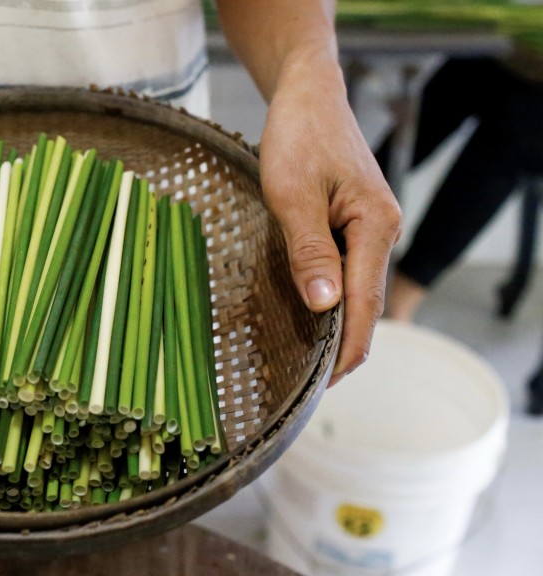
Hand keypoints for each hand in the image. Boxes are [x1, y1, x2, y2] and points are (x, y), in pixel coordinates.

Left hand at [258, 51, 401, 385]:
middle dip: (340, 345)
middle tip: (305, 383)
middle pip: (365, 303)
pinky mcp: (351, 223)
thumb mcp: (292, 193)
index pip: (365, 305)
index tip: (325, 385)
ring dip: (332, 324)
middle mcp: (380, 231)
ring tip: (302, 359)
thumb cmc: (298, 136)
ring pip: (355, 289)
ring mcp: (368, 228)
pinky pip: (346, 270)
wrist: (307, 95)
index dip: (346, 349)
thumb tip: (325, 306)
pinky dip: (327, 297)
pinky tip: (304, 314)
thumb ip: (309, 250)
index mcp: (375, 227)